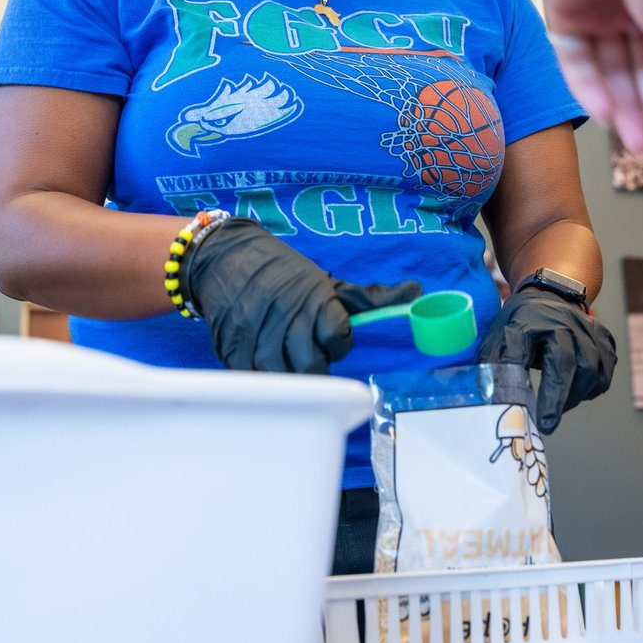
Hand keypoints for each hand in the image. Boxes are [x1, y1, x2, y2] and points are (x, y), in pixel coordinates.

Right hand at [182, 216, 421, 372]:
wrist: (226, 258)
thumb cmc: (284, 274)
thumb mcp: (329, 282)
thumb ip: (372, 297)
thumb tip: (417, 292)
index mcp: (313, 298)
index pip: (337, 335)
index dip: (339, 343)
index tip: (333, 340)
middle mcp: (285, 315)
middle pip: (311, 364)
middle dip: (318, 370)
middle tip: (315, 362)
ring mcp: (256, 332)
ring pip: (281, 376)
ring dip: (292, 382)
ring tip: (296, 372)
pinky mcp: (231, 347)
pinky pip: (252, 378)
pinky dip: (264, 383)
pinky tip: (272, 374)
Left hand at [477, 286, 616, 433]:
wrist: (551, 295)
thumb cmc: (521, 322)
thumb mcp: (499, 336)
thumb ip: (493, 364)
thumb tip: (487, 399)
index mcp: (530, 319)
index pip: (525, 351)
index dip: (521, 378)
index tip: (531, 412)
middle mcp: (564, 321)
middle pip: (568, 363)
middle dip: (557, 398)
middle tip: (547, 424)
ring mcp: (588, 330)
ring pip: (592, 371)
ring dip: (574, 396)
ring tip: (557, 406)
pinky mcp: (605, 341)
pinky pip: (604, 374)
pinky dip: (591, 388)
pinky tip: (574, 391)